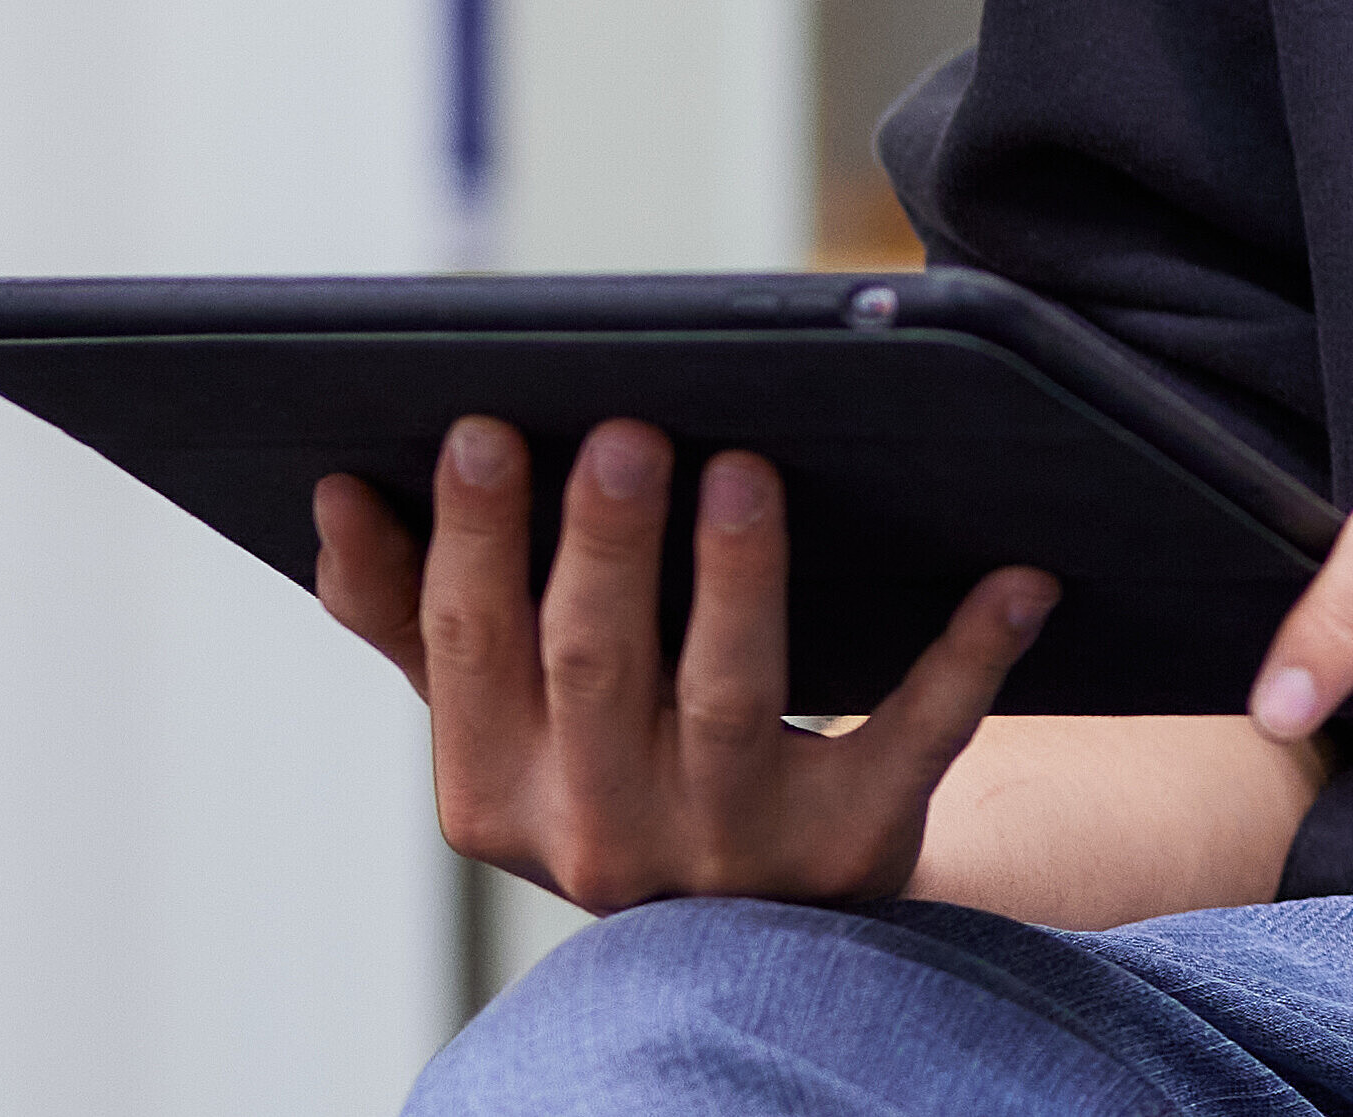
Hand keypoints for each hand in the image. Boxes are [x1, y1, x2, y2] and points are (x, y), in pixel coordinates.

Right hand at [313, 416, 1052, 913]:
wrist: (765, 924)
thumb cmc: (618, 772)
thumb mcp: (503, 725)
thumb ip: (413, 624)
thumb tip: (336, 499)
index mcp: (493, 791)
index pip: (469, 647)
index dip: (471, 540)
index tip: (481, 428)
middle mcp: (600, 834)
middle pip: (594, 665)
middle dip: (604, 544)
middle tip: (627, 430)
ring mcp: (731, 851)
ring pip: (731, 698)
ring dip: (740, 580)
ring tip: (747, 469)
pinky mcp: (854, 850)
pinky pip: (915, 741)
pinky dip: (969, 657)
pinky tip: (1017, 578)